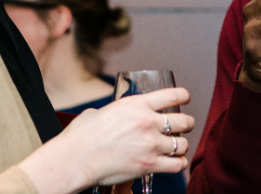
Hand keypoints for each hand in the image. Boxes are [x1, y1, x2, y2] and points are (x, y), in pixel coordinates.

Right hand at [18, 88, 193, 193]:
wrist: (74, 159)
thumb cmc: (81, 137)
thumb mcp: (100, 112)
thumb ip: (115, 112)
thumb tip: (115, 116)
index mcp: (136, 104)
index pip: (173, 95)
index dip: (183, 97)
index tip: (185, 99)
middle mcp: (148, 122)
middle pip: (184, 120)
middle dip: (187, 124)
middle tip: (184, 127)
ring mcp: (150, 144)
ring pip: (183, 144)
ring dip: (181, 146)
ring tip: (176, 147)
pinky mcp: (149, 165)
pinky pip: (177, 164)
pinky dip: (179, 164)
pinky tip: (175, 162)